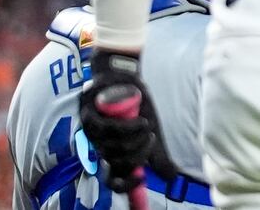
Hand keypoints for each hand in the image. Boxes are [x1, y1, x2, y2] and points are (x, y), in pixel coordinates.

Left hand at [79, 49, 164, 194]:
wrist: (124, 74)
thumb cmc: (136, 104)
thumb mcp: (151, 131)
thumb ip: (158, 155)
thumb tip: (171, 176)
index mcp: (114, 154)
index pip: (114, 180)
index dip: (125, 185)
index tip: (141, 178)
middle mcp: (101, 146)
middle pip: (118, 164)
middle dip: (139, 153)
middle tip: (152, 139)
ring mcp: (92, 133)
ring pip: (113, 148)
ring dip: (135, 139)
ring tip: (146, 125)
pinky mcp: (89, 116)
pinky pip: (108, 130)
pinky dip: (127, 128)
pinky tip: (140, 120)